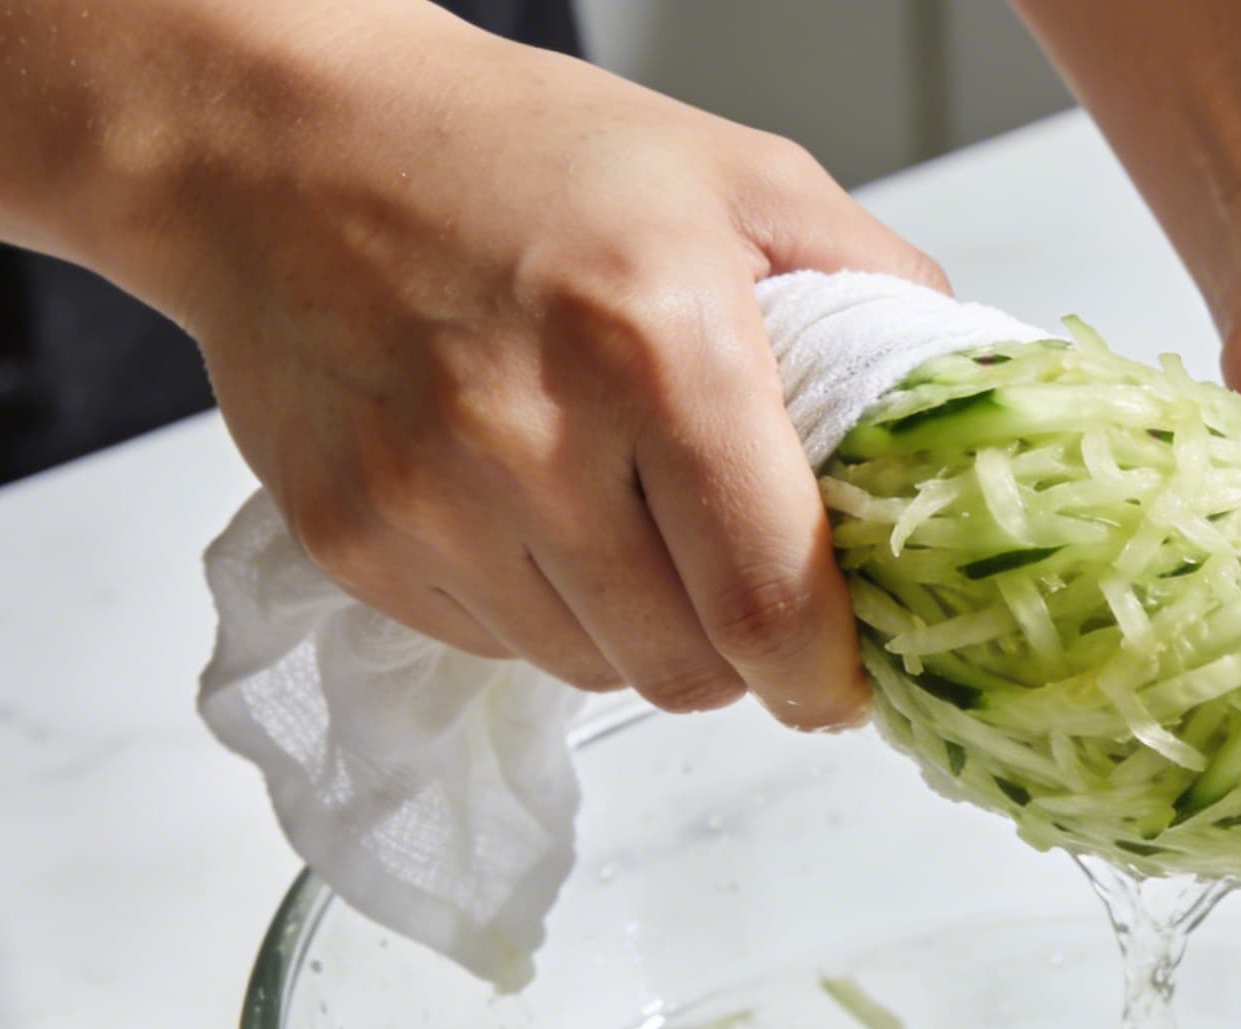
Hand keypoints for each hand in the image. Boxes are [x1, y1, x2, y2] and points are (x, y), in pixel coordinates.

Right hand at [149, 10, 942, 724]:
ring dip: (640, 630)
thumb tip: (953, 411)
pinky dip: (541, 608)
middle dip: (739, 651)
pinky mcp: (354, 541)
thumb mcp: (739, 177)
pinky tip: (535, 507)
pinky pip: (498, 646)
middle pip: (687, 669)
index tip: (844, 675)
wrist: (286, 141)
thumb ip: (870, 291)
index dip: (825, 675)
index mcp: (655, 345)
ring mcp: (427, 501)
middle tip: (743, 577)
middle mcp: (531, 437)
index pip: (769, 605)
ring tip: (629, 517)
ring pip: (595, 673)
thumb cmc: (517, 150)